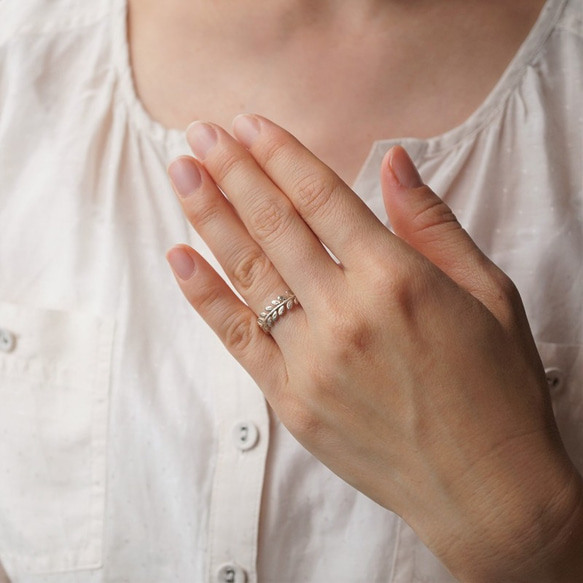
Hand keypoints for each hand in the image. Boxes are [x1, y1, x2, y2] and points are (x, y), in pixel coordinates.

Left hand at [166, 115, 582, 581]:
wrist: (486, 487)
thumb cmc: (497, 387)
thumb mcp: (489, 292)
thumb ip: (433, 224)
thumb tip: (395, 161)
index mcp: (399, 279)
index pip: (323, 197)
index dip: (281, 154)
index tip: (248, 124)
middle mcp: (348, 314)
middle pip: (275, 225)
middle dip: (233, 172)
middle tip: (201, 133)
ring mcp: (313, 361)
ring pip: (249, 273)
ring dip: (210, 217)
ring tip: (181, 173)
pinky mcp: (292, 402)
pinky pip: (238, 338)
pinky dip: (204, 296)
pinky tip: (178, 256)